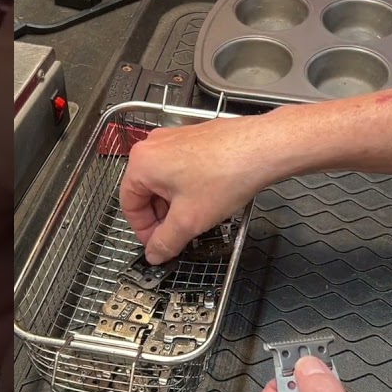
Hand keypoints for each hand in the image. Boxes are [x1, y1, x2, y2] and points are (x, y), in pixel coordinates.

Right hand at [119, 114, 280, 263]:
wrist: (262, 148)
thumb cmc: (226, 174)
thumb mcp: (188, 221)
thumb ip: (165, 242)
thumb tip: (155, 253)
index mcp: (142, 163)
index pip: (129, 204)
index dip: (143, 230)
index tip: (156, 245)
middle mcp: (154, 146)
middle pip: (146, 192)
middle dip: (161, 217)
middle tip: (176, 236)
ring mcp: (175, 139)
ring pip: (165, 181)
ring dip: (175, 204)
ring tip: (196, 218)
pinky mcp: (194, 138)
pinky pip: (181, 169)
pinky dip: (189, 188)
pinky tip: (208, 199)